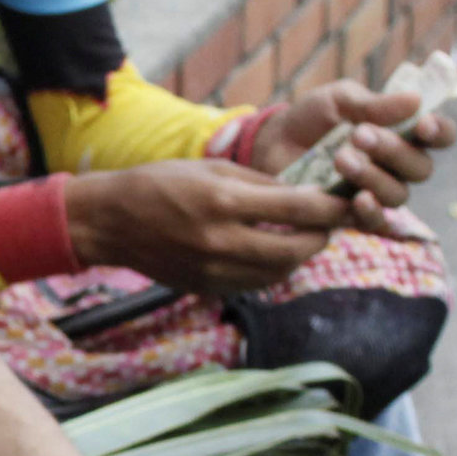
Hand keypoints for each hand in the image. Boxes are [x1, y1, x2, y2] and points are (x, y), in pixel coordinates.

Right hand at [63, 160, 353, 295]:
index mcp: (222, 201)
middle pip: (297, 248)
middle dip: (323, 236)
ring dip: (300, 256)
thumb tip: (305, 194)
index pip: (299, 208)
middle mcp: (221, 240)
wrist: (107, 222)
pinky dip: (273, 270)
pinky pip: (256, 284)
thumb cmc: (157, 184)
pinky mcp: (206, 286)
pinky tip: (271, 254)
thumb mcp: (209, 169)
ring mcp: (213, 269)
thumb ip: (259, 184)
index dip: (333, 207)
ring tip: (302, 238)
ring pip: (281, 272)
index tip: (348, 202)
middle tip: (328, 224)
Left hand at [253, 79, 453, 222]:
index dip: (440, 132)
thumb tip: (417, 101)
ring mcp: (377, 192)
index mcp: (403, 133)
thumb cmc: (311, 118)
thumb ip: (374, 104)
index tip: (423, 124)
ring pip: (397, 194)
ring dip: (374, 176)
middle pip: (420, 168)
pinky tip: (358, 200)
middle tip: (359, 135)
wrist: (270, 142)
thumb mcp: (338, 100)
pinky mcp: (352, 214)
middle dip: (393, 151)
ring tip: (341, 158)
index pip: (439, 136)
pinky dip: (371, 212)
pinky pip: (376, 222)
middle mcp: (397, 166)